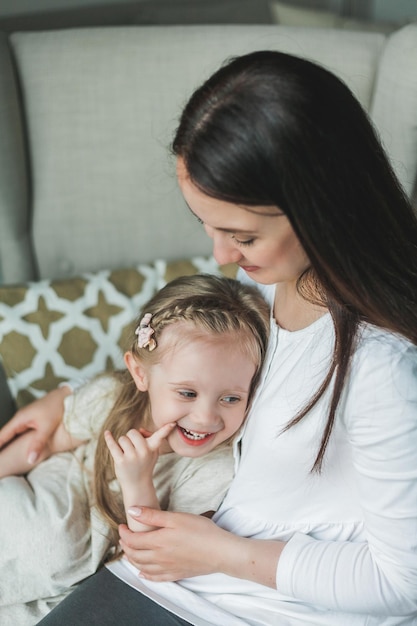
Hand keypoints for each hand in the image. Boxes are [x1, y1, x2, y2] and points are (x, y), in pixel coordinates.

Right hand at [0, 387, 70, 463]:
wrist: (67, 395)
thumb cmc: (57, 407)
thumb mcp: (47, 426)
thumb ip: (38, 443)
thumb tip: (30, 460)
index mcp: (20, 418)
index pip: (2, 435)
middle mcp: (20, 419)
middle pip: (5, 436)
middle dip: (1, 447)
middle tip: (0, 461)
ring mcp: (26, 419)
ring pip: (13, 435)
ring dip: (8, 444)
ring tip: (3, 458)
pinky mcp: (33, 421)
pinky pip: (21, 434)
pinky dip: (17, 441)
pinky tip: (17, 449)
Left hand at [104, 423, 174, 487]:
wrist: (137, 484)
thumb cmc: (145, 464)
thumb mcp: (152, 452)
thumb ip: (149, 438)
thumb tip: (140, 429)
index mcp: (152, 448)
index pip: (160, 436)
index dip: (166, 429)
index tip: (173, 423)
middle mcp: (143, 452)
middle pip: (132, 432)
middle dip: (130, 437)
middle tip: (132, 447)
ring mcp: (131, 457)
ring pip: (122, 438)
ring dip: (122, 444)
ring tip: (126, 453)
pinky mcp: (120, 461)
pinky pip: (113, 445)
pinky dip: (109, 438)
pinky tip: (107, 433)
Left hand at [120, 507, 284, 586]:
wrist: (220, 551)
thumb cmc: (201, 531)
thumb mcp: (176, 517)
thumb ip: (152, 515)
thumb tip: (132, 511)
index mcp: (158, 541)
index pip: (133, 540)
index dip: (124, 533)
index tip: (122, 526)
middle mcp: (159, 557)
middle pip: (135, 554)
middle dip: (125, 546)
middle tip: (124, 537)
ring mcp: (167, 568)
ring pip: (142, 567)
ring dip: (132, 559)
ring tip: (129, 552)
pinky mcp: (176, 574)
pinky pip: (156, 578)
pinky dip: (146, 575)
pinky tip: (143, 573)